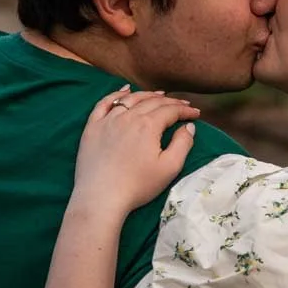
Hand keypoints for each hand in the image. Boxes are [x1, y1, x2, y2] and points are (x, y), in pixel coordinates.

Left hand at [72, 88, 200, 216]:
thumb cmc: (137, 185)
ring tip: (159, 95)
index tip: (195, 113)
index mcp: (148, 125)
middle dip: (171, 102)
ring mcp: (108, 120)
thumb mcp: (169, 168)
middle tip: (182, 105)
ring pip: (130, 99)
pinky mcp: (92, 127)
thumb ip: (183, 144)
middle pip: (152, 102)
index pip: (170, 110)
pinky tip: (124, 90)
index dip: (185, 110)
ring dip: (147, 95)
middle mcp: (128, 116)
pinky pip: (105, 103)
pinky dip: (116, 94)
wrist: (101, 197)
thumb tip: (188, 126)